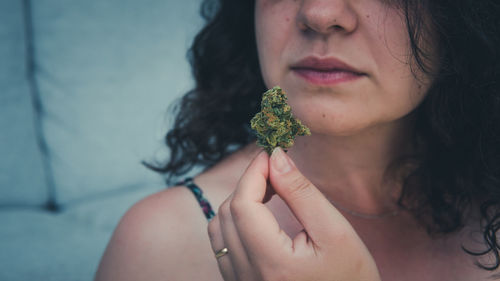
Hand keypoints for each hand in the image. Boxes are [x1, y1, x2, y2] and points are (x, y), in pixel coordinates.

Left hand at [207, 147, 381, 280]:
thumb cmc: (351, 277)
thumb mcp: (334, 232)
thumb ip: (301, 193)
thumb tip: (276, 158)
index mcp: (272, 264)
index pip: (242, 205)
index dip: (253, 173)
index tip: (270, 154)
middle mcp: (248, 277)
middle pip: (227, 214)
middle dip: (247, 184)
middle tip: (274, 169)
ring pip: (219, 229)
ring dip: (238, 201)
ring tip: (267, 189)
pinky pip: (222, 246)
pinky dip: (235, 222)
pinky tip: (258, 215)